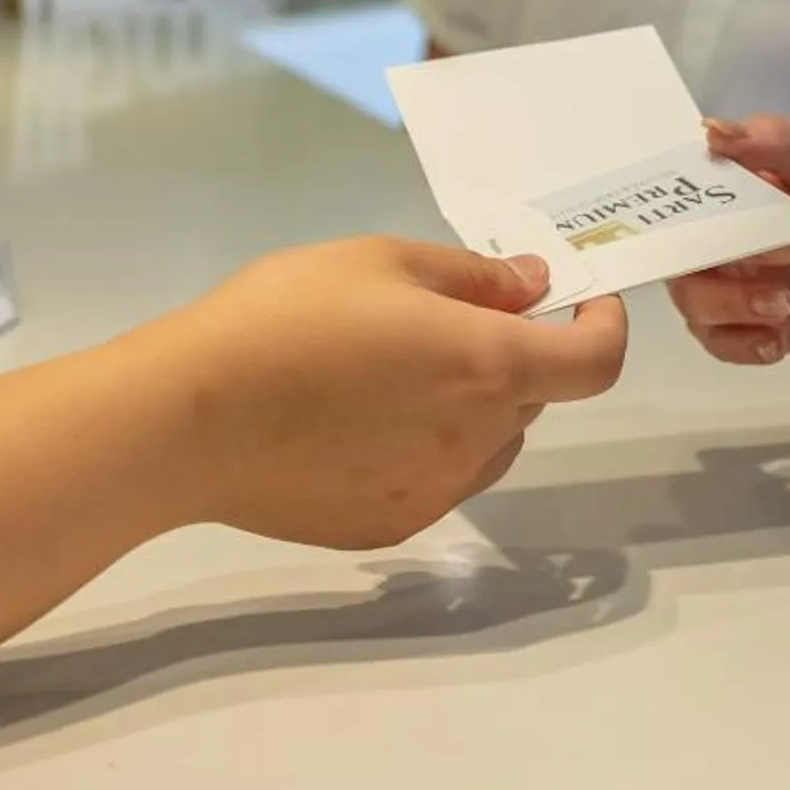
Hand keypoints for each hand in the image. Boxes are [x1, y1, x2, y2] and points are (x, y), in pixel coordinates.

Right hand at [136, 238, 627, 548]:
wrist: (186, 419)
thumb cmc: (286, 317)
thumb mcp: (383, 262)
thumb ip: (474, 277)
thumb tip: (534, 285)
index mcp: (489, 367)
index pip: (596, 363)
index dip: (603, 327)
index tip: (578, 300)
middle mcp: (477, 441)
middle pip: (533, 397)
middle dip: (516, 354)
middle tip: (445, 317)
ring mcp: (435, 494)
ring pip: (488, 443)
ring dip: (474, 406)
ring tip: (391, 371)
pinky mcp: (387, 528)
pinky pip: (436, 480)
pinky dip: (424, 448)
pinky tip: (355, 423)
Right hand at [670, 116, 789, 364]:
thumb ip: (782, 141)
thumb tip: (713, 130)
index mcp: (730, 184)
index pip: (676, 189)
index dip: (677, 204)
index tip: (706, 216)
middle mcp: (717, 232)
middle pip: (677, 253)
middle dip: (720, 261)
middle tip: (789, 257)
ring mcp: (728, 281)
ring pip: (692, 302)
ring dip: (731, 307)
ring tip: (785, 303)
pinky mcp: (745, 324)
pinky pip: (718, 342)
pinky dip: (742, 345)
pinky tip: (777, 340)